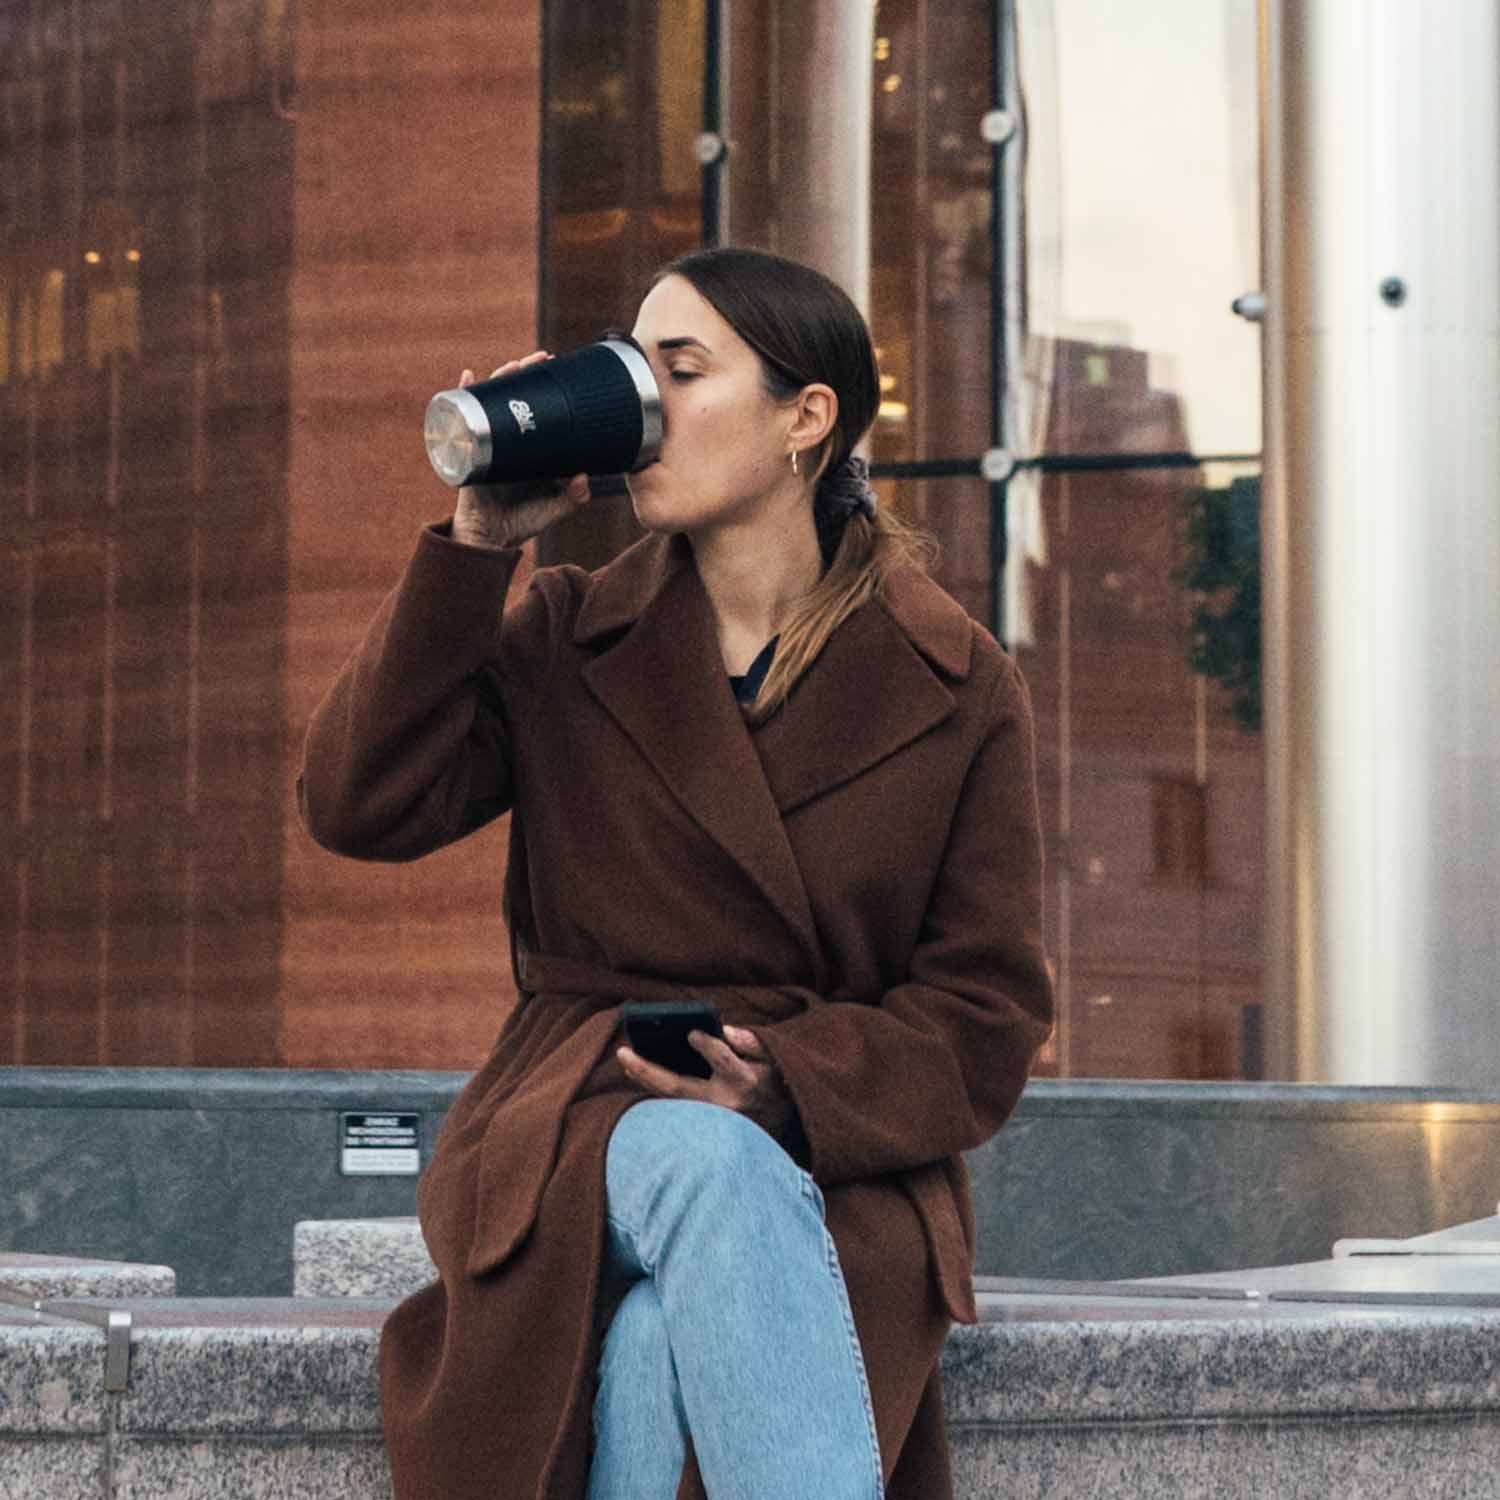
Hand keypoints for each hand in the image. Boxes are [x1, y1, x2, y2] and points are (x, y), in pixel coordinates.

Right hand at [450, 353, 591, 548]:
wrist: (491, 539)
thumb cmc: (522, 522)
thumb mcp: (555, 508)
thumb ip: (574, 496)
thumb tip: (584, 476)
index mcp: (529, 447)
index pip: (536, 408)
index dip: (545, 387)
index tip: (559, 369)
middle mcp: (508, 440)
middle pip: (514, 396)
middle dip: (525, 373)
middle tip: (541, 357)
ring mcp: (487, 442)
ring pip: (491, 400)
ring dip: (499, 378)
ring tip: (512, 365)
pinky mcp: (469, 450)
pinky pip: (462, 417)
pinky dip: (462, 396)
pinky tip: (467, 378)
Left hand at [617, 1024, 798, 1142]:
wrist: (782, 1119)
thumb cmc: (773, 1078)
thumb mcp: (773, 1055)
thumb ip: (752, 1041)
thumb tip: (725, 1030)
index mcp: (745, 1080)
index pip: (723, 1061)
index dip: (708, 1046)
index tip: (692, 1033)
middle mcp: (724, 1103)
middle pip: (680, 1087)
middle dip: (648, 1069)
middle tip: (623, 1052)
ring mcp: (711, 1119)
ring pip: (670, 1101)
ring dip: (645, 1081)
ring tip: (625, 1060)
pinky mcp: (704, 1126)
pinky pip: (674, 1109)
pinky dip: (655, 1092)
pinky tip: (639, 1076)